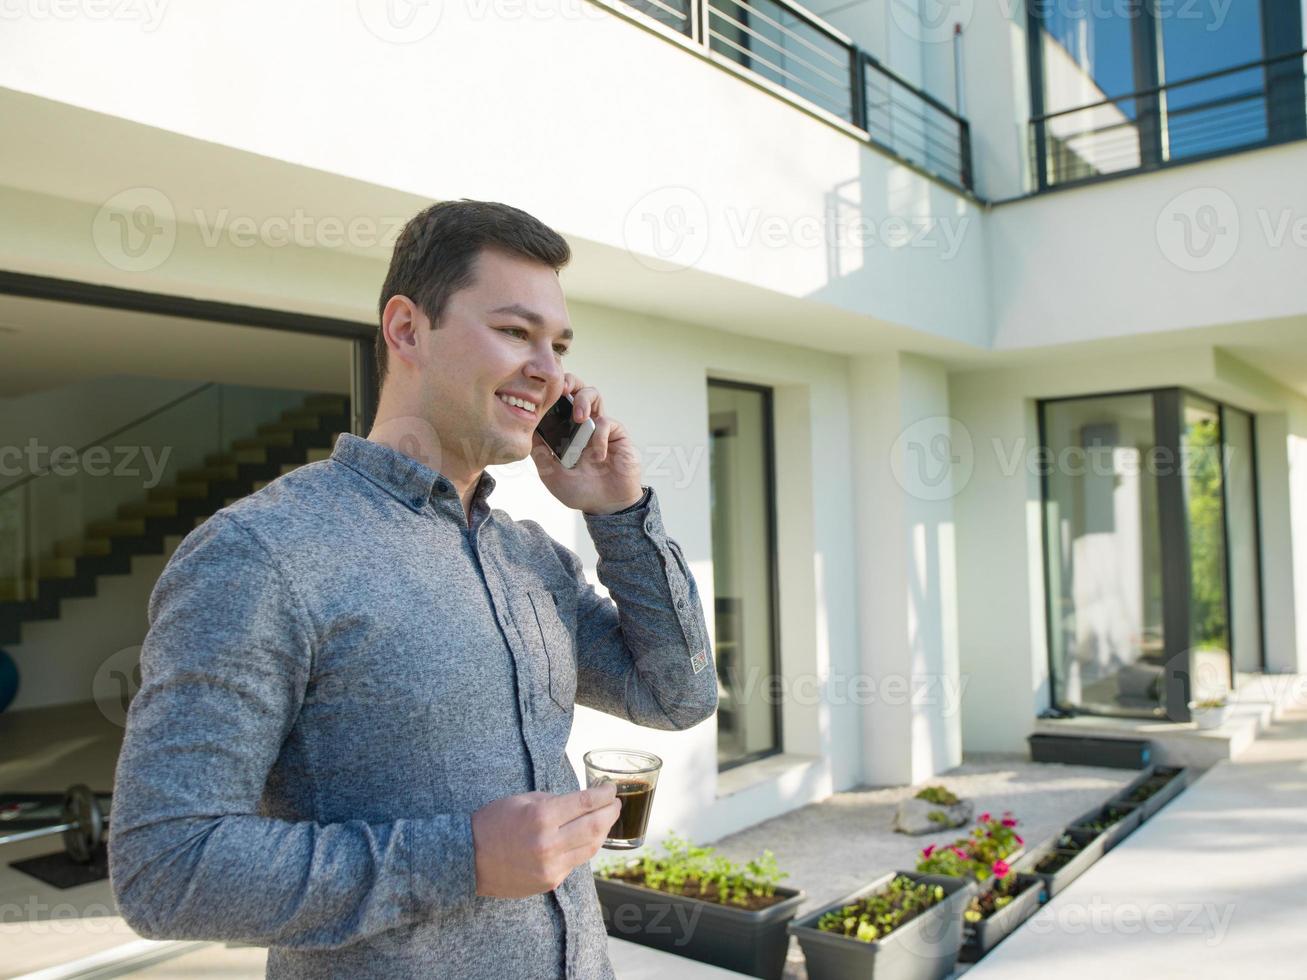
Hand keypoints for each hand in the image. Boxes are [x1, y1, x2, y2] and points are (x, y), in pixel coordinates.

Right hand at [470, 784, 620, 897]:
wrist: (468, 858)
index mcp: (541, 816)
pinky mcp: (550, 881)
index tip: (611, 789)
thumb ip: (554, 801)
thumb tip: (581, 801)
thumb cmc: (493, 822)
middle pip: (596, 826)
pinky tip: (586, 838)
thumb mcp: (522, 800)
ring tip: (606, 819)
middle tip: (615, 804)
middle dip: (611, 812)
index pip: (586, 803)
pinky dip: (584, 848)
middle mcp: (549, 843)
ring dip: (603, 831)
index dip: (604, 795)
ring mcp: (551, 866)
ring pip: (591, 847)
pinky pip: (576, 862)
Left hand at [531, 374, 643, 514]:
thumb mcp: (551, 474)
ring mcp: (599, 427)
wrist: (605, 508)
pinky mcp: (617, 434)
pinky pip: (606, 423)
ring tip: (579, 418)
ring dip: (583, 401)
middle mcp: (582, 424)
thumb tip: (525, 431)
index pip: (557, 402)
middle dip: (569, 382)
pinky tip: (597, 456)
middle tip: (562, 389)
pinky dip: (599, 437)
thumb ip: (540, 453)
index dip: (550, 392)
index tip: (539, 391)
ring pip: (593, 395)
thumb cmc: (580, 491)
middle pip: (576, 389)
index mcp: (565, 430)